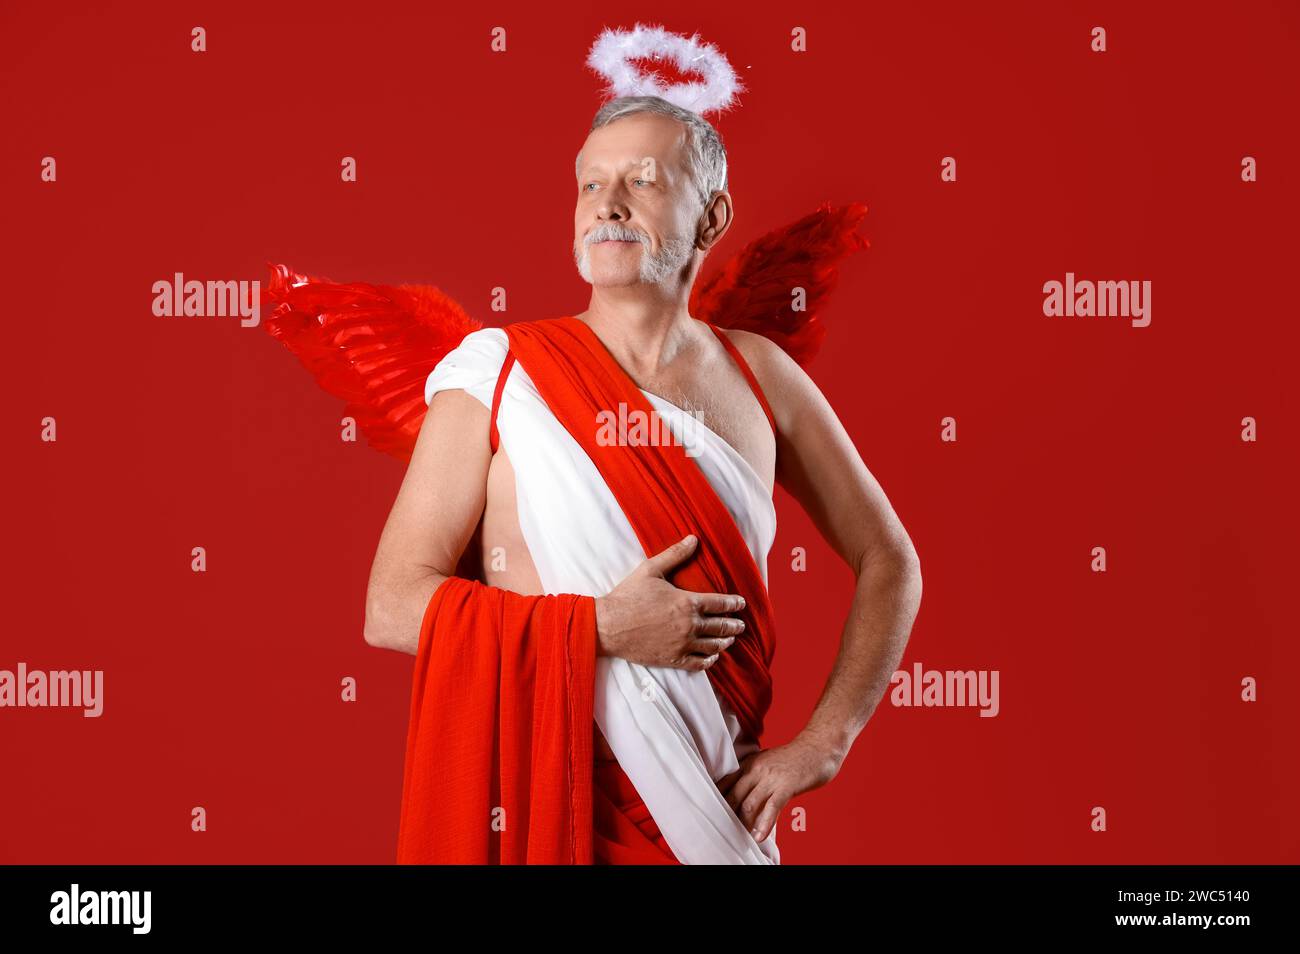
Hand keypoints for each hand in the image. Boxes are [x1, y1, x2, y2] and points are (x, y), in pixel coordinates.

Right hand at [595, 534, 746, 670]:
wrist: (608, 625)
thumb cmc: (628, 596)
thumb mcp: (650, 569)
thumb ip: (675, 554)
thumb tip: (694, 539)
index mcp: (687, 602)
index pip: (721, 604)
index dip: (734, 604)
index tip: (741, 604)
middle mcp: (689, 625)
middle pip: (721, 626)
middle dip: (734, 625)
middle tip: (741, 625)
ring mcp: (682, 644)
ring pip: (713, 646)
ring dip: (725, 642)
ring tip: (730, 640)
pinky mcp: (673, 659)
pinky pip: (699, 663)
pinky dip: (709, 660)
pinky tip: (712, 656)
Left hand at [717, 734, 844, 842]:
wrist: (819, 747)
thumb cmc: (795, 758)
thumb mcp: (768, 762)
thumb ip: (755, 777)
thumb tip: (745, 798)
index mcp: (750, 763)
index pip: (726, 783)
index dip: (717, 800)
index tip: (712, 814)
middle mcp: (757, 769)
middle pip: (734, 796)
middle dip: (728, 815)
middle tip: (726, 830)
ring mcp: (771, 777)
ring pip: (750, 804)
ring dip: (745, 824)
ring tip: (743, 837)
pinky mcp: (787, 786)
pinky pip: (772, 807)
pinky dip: (764, 824)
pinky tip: (760, 836)